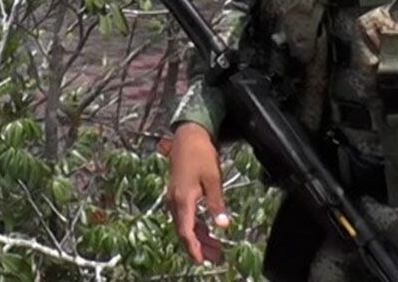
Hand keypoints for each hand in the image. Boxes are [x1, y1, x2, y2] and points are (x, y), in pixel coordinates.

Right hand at [166, 122, 226, 263]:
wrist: (188, 135)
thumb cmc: (201, 154)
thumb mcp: (213, 179)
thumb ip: (217, 203)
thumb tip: (223, 225)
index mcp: (182, 200)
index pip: (185, 232)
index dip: (193, 248)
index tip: (201, 261)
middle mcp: (175, 201)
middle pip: (184, 231)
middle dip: (199, 246)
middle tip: (216, 257)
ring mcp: (175, 197)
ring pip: (185, 224)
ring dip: (199, 237)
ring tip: (215, 248)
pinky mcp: (178, 193)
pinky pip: (185, 215)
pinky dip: (196, 225)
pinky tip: (207, 230)